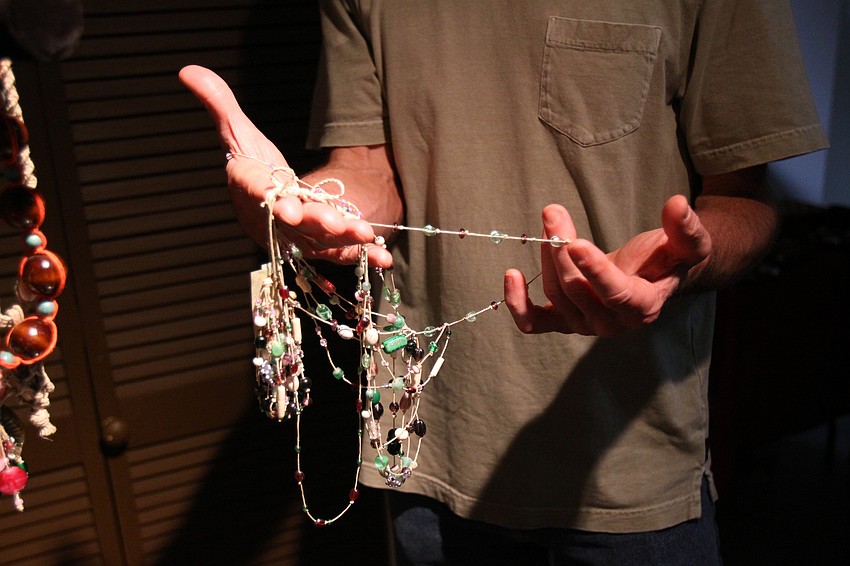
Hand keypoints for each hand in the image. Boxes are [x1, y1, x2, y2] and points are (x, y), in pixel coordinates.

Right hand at [178, 65, 391, 265]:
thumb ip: (219, 104)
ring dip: (342, 239)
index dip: (265, 197)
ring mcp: (297, 236)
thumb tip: (188, 71)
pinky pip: (340, 253)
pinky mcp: (319, 246)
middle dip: (313, 221)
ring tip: (364, 232)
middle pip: (293, 221)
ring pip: (319, 240)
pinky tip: (383, 258)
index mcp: (249, 189)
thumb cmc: (254, 165)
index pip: (254, 191)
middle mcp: (272, 218)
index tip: (278, 200)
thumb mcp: (237, 132)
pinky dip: (362, 255)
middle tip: (333, 221)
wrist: (271, 203)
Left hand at [504, 195, 710, 335]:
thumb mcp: (687, 243)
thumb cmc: (667, 258)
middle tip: (553, 214)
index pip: (616, 294)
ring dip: (547, 256)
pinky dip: (518, 303)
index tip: (575, 243)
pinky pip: (534, 322)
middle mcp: (613, 324)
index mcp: (643, 307)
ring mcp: (585, 325)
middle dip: (561, 250)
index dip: (595, 271)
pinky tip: (511, 275)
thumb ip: (686, 229)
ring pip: (556, 295)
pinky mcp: (563, 321)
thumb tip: (676, 204)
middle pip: (577, 291)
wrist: (650, 276)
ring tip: (550, 219)